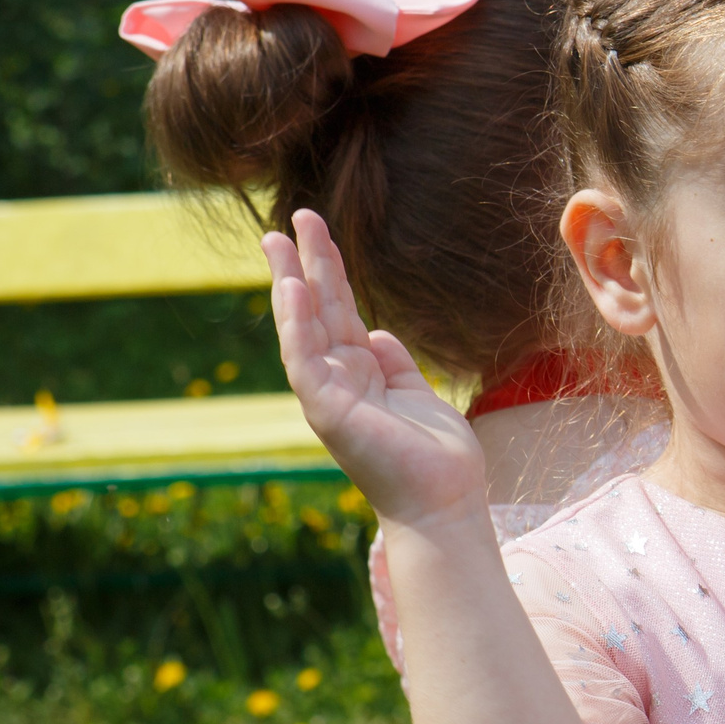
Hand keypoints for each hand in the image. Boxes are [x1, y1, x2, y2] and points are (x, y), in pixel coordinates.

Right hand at [267, 210, 486, 528]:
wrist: (445, 504)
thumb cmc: (437, 458)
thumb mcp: (416, 395)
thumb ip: (394, 364)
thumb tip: (377, 334)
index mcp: (360, 375)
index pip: (338, 312)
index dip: (328, 272)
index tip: (317, 233)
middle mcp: (339, 381)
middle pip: (317, 310)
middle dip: (304, 263)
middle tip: (289, 219)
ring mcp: (330, 395)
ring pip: (304, 327)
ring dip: (291, 282)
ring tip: (279, 239)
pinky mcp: (328, 412)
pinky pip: (306, 359)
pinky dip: (297, 323)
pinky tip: (292, 289)